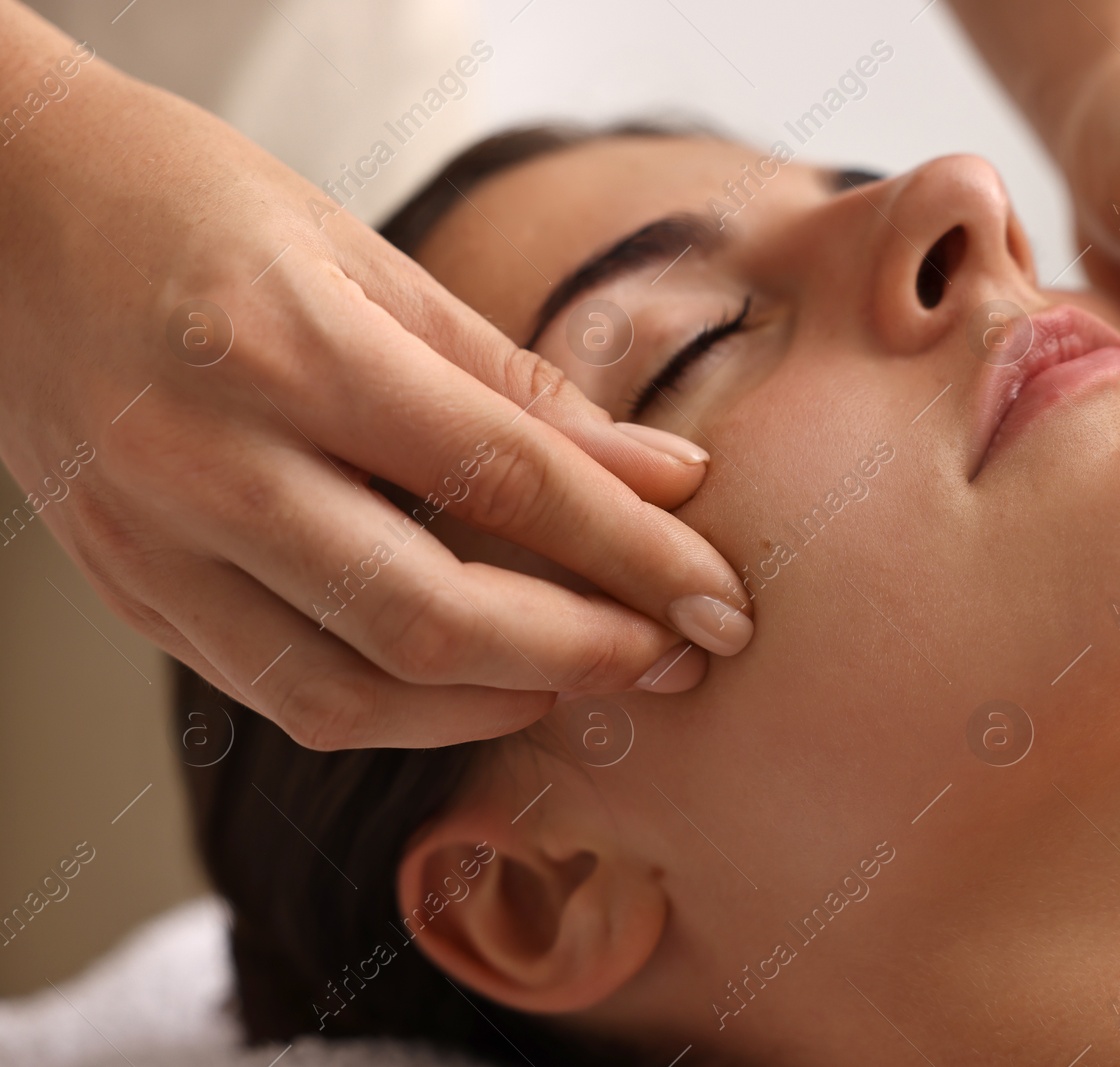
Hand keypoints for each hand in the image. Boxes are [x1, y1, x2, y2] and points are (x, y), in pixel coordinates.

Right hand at [0, 5, 750, 748]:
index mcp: (282, 346)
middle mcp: (204, 460)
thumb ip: (519, 383)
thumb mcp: (370, 257)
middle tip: (679, 659)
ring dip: (497, 705)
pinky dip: (400, 708)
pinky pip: (280, 696)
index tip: (722, 597)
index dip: (635, 552)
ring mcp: (148, 542)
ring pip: (350, 691)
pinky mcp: (128, 592)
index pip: (504, 480)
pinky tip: (478, 681)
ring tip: (592, 677)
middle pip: (430, 615)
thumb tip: (663, 474)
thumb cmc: (191, 203)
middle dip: (583, 655)